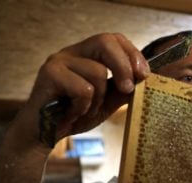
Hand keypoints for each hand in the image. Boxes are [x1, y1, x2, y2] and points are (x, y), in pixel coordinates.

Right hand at [12, 33, 149, 150]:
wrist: (45, 134)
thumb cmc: (75, 115)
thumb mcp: (106, 102)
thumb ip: (123, 91)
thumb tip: (146, 81)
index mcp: (86, 55)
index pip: (113, 38)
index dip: (132, 53)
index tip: (144, 74)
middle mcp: (72, 52)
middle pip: (105, 41)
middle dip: (123, 67)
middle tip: (128, 89)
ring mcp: (59, 61)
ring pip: (97, 72)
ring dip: (98, 99)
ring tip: (85, 110)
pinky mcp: (49, 74)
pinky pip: (83, 89)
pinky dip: (83, 107)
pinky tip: (72, 113)